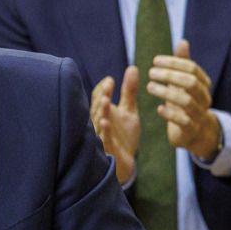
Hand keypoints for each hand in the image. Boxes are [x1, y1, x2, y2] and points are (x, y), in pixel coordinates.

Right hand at [90, 66, 140, 184]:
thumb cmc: (124, 135)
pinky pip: (104, 139)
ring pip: (99, 122)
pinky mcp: (108, 148)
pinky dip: (105, 130)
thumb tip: (133, 67)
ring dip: (101, 111)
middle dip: (102, 96)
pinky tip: (105, 122)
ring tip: (106, 101)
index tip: (111, 80)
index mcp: (104, 111)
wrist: (126, 162)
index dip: (104, 88)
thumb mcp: (129, 110)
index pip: (99, 96)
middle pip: (97, 107)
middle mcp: (100, 122)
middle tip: (108, 86)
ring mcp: (102, 135)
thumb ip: (129, 91)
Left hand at [147, 39, 220, 159]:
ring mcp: (199, 115)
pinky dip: (170, 114)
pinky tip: (159, 108)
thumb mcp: (185, 83)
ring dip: (166, 92)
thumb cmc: (187, 103)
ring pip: (186, 101)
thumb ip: (183, 64)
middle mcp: (204, 98)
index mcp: (203, 84)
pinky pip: (183, 121)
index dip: (173, 62)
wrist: (196, 133)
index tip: (155, 61)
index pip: (191, 68)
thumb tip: (182, 41)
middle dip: (170, 75)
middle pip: (190, 82)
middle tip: (150, 73)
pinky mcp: (191, 130)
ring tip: (150, 87)